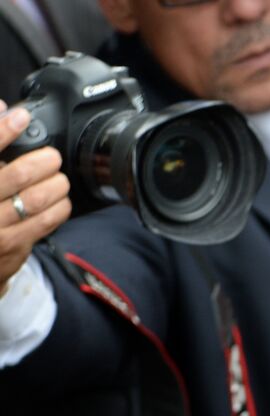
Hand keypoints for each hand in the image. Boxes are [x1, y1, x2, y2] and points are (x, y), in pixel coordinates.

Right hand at [0, 105, 71, 287]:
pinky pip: (44, 223)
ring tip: (58, 178)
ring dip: (55, 184)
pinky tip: (59, 200)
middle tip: (51, 157)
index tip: (20, 117)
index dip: (3, 131)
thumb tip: (2, 109)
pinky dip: (58, 207)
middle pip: (17, 175)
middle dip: (42, 161)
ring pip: (36, 200)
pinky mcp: (13, 247)